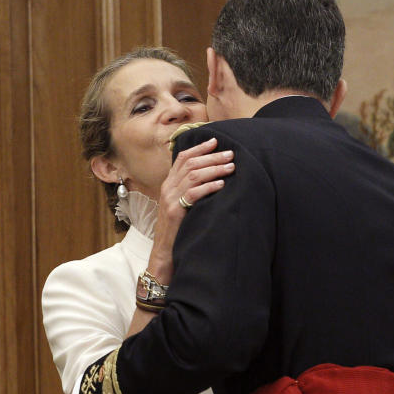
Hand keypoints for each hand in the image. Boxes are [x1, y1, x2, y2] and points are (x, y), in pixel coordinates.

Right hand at [149, 137, 234, 281]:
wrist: (163, 252)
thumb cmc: (177, 229)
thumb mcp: (181, 205)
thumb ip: (189, 190)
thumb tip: (210, 177)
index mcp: (168, 184)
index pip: (182, 158)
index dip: (199, 148)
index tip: (215, 141)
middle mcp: (167, 188)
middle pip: (190, 163)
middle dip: (212, 156)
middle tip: (230, 153)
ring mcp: (169, 199)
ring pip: (193, 175)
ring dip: (214, 169)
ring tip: (230, 166)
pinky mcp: (174, 211)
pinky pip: (193, 193)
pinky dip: (208, 186)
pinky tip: (221, 184)